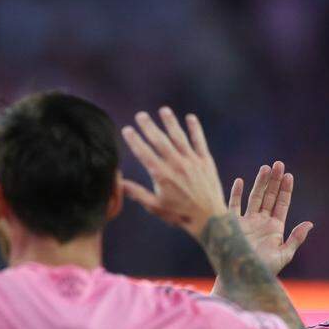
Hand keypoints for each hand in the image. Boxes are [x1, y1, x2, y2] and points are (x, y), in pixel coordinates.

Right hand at [121, 107, 227, 239]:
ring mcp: (192, 161)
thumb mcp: (155, 206)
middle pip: (160, 141)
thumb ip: (137, 193)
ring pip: (179, 137)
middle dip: (149, 127)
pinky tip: (190, 118)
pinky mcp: (206, 161)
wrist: (209, 218)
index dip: (134, 140)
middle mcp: (176, 165)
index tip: (127, 129)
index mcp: (162, 175)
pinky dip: (195, 129)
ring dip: (170, 123)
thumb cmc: (179, 214)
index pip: (144, 153)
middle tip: (140, 115)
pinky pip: (199, 141)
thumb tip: (119, 184)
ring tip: (163, 110)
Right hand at [226, 161, 312, 274]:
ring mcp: (246, 221)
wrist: (240, 276)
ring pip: (254, 197)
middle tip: (278, 164)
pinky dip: (236, 193)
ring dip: (260, 183)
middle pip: (269, 196)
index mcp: (275, 227)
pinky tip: (240, 181)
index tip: (289, 176)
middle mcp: (261, 221)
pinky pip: (233, 205)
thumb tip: (309, 224)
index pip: (282, 203)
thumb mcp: (284, 255)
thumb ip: (296, 239)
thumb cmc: (262, 269)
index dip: (286, 189)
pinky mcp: (232, 223)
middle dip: (274, 181)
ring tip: (265, 168)